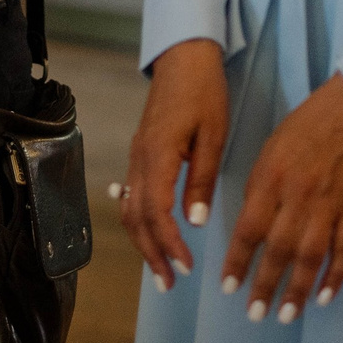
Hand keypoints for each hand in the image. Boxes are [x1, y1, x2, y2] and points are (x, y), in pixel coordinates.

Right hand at [121, 38, 228, 291]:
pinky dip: (137, 219)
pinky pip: (131, 193)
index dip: (169, 244)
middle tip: (169, 284)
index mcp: (158, 155)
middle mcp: (139, 159)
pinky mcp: (140, 152)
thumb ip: (200, 178)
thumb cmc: (204, 92)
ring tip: (159, 269)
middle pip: (135, 217)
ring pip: (129, 208)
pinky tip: (145, 232)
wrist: (184, 58)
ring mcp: (136, 156)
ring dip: (142, 241)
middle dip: (151, 253)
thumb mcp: (213, 135)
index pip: (156, 212)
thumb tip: (194, 220)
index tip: (186, 267)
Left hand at [220, 72, 342, 322]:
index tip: (229, 287)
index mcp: (271, 179)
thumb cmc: (305, 126)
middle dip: (264, 285)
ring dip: (298, 290)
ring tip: (287, 315)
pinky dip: (336, 275)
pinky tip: (325, 296)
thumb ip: (260, 190)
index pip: (249, 229)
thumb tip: (253, 228)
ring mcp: (330, 205)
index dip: (238, 261)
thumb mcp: (269, 151)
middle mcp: (298, 197)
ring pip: (312, 257)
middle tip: (254, 314)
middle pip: (279, 250)